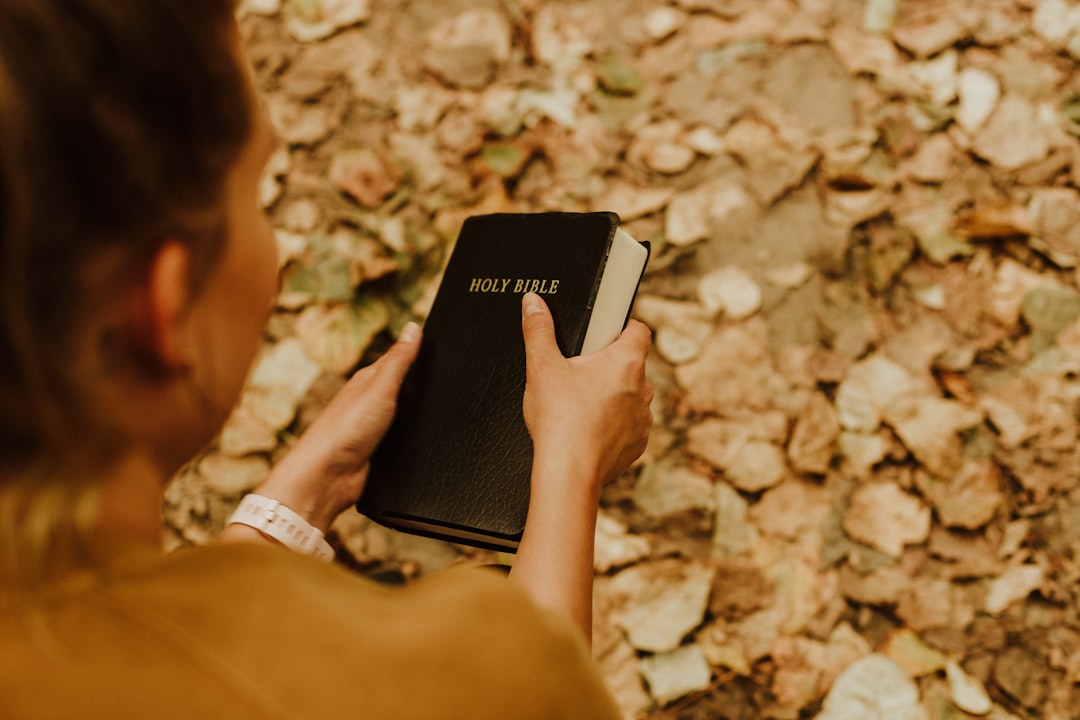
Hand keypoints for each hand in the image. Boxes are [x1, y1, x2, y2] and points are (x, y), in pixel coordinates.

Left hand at [250, 323, 421, 532]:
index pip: (397, 360)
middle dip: (420, 384)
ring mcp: (374, 429)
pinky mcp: (379, 453)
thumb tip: (412, 326)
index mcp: (368, 382)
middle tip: (446, 375)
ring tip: (441, 407)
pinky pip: (403, 441)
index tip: (439, 346)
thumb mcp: (379, 388)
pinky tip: (426, 439)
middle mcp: (370, 403)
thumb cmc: (345, 429)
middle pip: (402, 388)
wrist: (328, 476)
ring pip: (404, 416)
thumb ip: (399, 361)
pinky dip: (414, 439)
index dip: (416, 353)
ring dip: (418, 414)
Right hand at [511, 293, 652, 641]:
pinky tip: (587, 429)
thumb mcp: (542, 366)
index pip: (638, 329)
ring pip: (631, 397)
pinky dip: (612, 426)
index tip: (602, 333)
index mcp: (627, 361)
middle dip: (608, 366)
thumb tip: (533, 302)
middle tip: (578, 373)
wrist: (567, 472)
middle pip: (631, 364)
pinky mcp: (637, 445)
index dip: (621, 327)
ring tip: (580, 405)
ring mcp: (643, 419)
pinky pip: (628, 427)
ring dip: (612, 397)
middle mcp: (643, 388)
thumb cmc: (559, 419)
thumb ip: (538, 329)